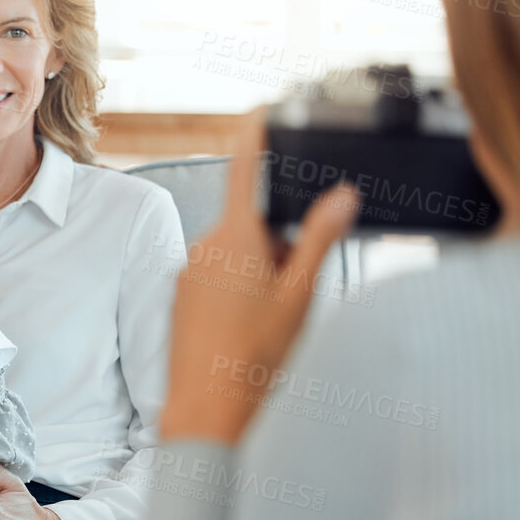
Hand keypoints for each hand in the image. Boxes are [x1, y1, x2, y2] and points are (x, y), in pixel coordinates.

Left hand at [160, 111, 358, 444]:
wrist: (206, 409)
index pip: (246, 171)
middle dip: (279, 247)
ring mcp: (187, 272)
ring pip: (236, 254)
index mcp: (235, 238)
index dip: (256, 137)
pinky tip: (245, 328)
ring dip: (260, 272)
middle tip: (292, 292)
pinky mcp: (179, 295)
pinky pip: (217, 277)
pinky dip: (238, 291)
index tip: (262, 110)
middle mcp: (204, 247)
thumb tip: (341, 196)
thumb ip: (319, 240)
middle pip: (252, 225)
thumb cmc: (254, 356)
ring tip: (268, 320)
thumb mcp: (300, 296)